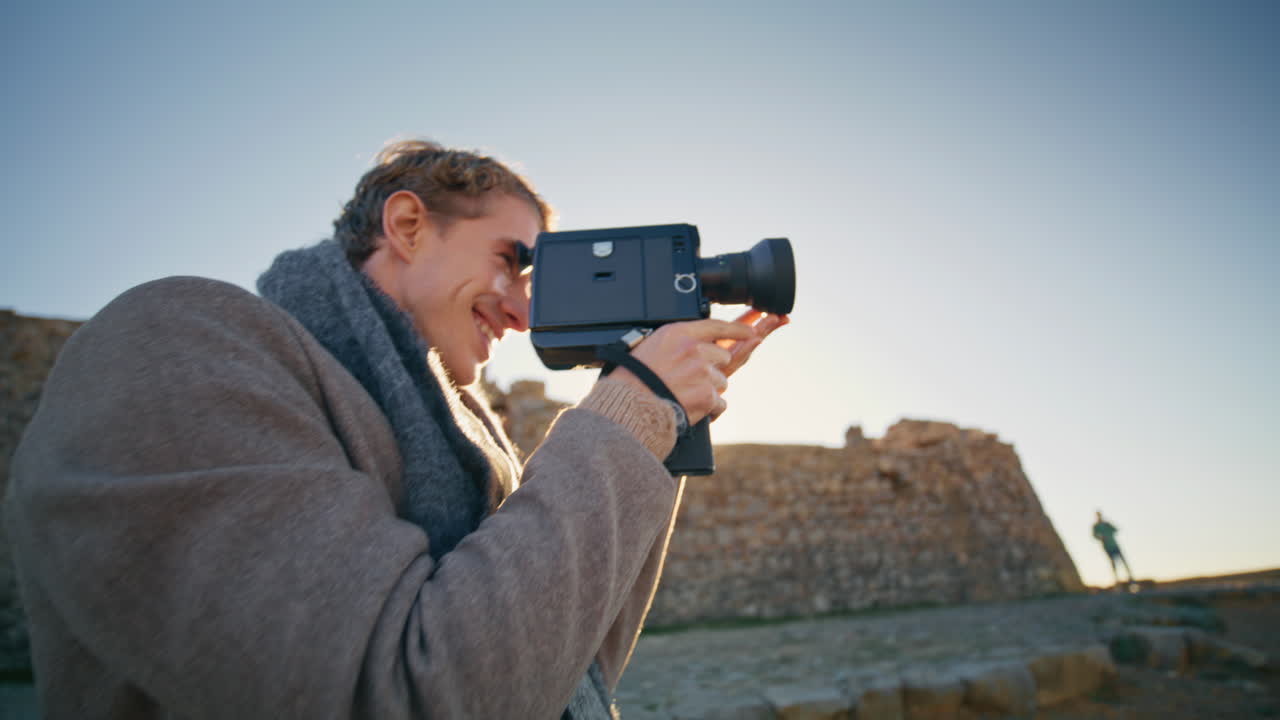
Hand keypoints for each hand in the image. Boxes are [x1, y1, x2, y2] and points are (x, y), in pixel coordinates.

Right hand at [616, 312, 787, 424]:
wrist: (630, 405)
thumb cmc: (634, 378)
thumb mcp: (652, 345)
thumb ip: (680, 341)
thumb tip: (703, 344)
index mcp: (678, 332)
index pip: (717, 325)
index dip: (738, 328)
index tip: (751, 331)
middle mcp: (694, 349)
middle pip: (723, 357)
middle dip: (713, 369)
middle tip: (689, 379)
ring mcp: (703, 372)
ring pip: (721, 381)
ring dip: (708, 390)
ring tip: (682, 394)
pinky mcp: (708, 395)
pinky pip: (719, 403)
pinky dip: (709, 409)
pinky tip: (689, 407)